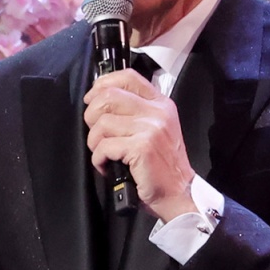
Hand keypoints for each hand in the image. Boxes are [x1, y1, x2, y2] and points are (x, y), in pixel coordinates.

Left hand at [83, 67, 197, 221]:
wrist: (178, 192)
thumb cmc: (161, 164)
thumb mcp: (155, 129)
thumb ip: (135, 111)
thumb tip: (98, 100)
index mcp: (160, 103)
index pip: (127, 76)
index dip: (103, 84)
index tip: (92, 99)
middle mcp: (157, 111)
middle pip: (108, 96)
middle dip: (91, 115)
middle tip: (97, 134)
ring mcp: (151, 128)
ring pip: (102, 123)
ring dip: (94, 142)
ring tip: (104, 153)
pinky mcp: (142, 147)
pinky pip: (104, 146)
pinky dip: (99, 159)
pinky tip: (107, 166)